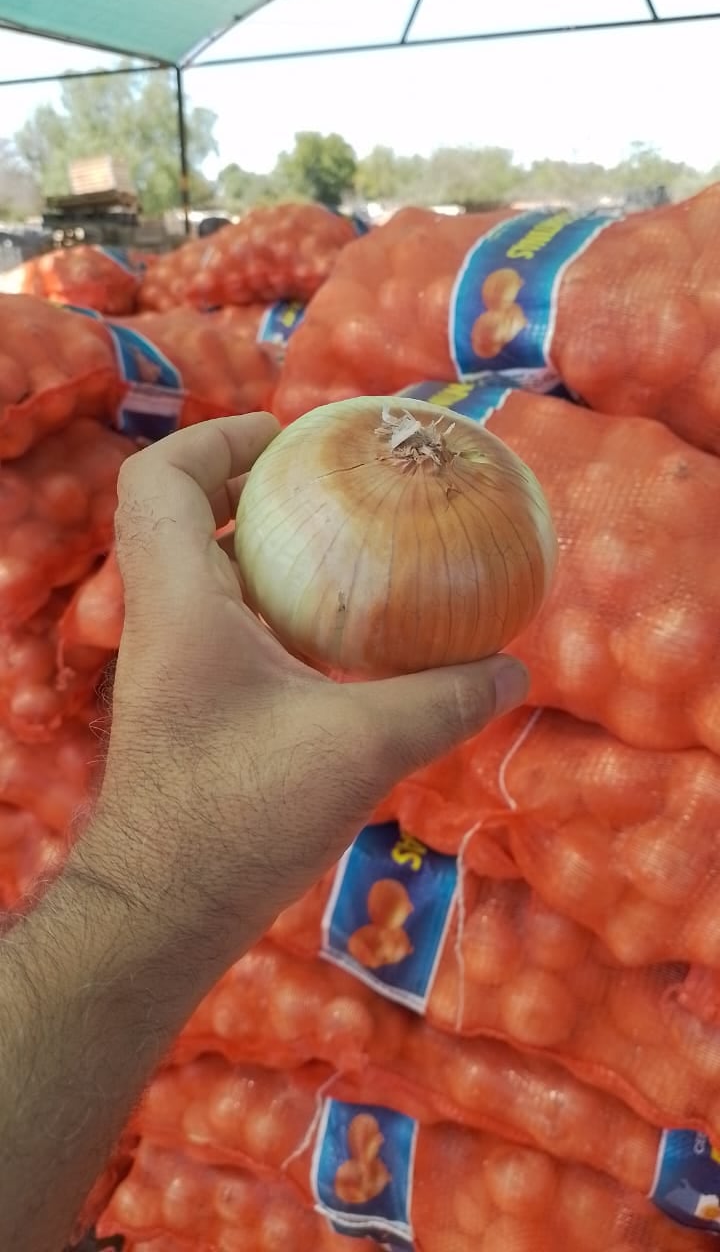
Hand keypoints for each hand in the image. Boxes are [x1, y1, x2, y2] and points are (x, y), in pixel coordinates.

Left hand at [84, 414, 528, 965]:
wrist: (163, 914)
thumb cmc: (238, 819)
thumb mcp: (358, 750)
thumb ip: (440, 702)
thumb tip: (510, 670)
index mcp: (180, 605)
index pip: (156, 481)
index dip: (214, 440)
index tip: (286, 439)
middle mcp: (164, 624)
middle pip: (177, 515)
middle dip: (248, 484)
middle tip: (328, 483)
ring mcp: (171, 668)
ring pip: (200, 572)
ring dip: (260, 546)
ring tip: (343, 547)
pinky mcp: (188, 707)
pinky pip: (223, 623)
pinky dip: (272, 605)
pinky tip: (337, 640)